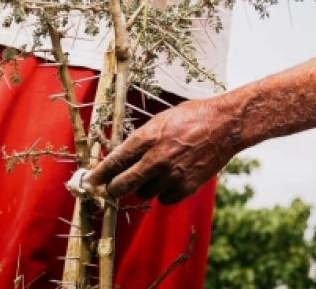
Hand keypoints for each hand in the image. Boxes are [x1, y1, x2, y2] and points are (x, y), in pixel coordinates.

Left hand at [87, 95, 240, 204]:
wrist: (225, 125)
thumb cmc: (193, 116)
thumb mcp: (161, 119)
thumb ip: (142, 138)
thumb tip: (123, 155)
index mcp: (147, 137)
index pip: (114, 161)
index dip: (99, 174)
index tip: (91, 181)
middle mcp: (156, 158)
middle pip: (122, 185)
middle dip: (113, 189)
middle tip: (112, 188)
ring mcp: (171, 175)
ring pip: (144, 193)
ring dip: (144, 187)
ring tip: (155, 173)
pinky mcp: (186, 187)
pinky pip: (164, 199)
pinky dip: (164, 193)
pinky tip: (170, 180)